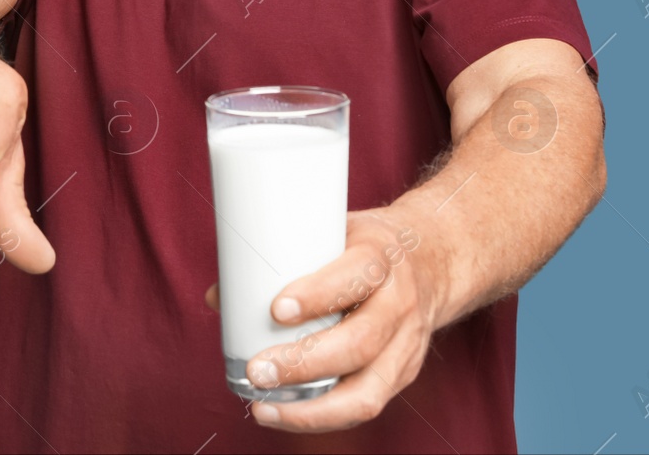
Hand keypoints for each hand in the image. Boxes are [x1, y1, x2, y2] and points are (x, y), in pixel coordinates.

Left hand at [203, 208, 442, 431]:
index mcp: (380, 257)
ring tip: (264, 407)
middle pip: (359, 343)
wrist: (431, 262)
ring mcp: (407, 344)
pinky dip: (323, 416)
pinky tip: (286, 414)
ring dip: (312, 407)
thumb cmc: (363, 246)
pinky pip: (366, 404)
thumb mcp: (330, 233)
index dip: (317, 295)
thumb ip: (278, 258)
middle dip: (303, 363)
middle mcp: (400, 304)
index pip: (356, 277)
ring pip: (367, 389)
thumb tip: (217, 296)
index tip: (276, 308)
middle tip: (257, 369)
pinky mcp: (402, 373)